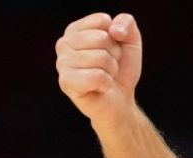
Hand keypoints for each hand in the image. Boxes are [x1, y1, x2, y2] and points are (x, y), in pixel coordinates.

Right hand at [55, 13, 141, 127]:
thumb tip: (113, 30)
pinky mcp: (65, 82)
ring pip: (100, 58)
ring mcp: (62, 63)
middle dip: (114, 55)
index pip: (103, 21)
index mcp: (76, 30)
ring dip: (111, 71)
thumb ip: (126, 23)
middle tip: (109, 67)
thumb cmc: (121, 70)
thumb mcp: (130, 41)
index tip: (112, 50)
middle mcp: (64, 43)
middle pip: (102, 39)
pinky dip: (105, 83)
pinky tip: (99, 88)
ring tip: (104, 77)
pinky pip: (96, 76)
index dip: (116, 38)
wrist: (120, 100)